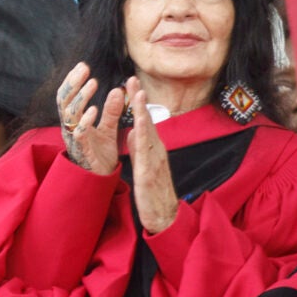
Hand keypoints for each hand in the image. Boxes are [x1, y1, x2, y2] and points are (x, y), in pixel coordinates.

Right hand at [56, 62, 128, 177]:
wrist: (102, 178)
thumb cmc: (101, 153)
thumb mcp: (108, 128)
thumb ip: (112, 111)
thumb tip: (118, 90)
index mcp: (74, 121)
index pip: (68, 96)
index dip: (73, 81)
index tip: (83, 66)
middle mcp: (69, 127)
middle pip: (64, 101)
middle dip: (73, 83)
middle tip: (84, 68)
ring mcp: (74, 138)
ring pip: (69, 114)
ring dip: (81, 98)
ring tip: (92, 83)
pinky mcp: (82, 150)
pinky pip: (79, 133)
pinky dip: (85, 120)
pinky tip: (94, 109)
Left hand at [128, 86, 179, 234]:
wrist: (165, 217)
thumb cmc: (154, 192)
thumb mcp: (145, 165)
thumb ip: (141, 148)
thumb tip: (133, 132)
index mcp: (153, 149)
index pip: (144, 121)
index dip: (138, 104)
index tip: (132, 85)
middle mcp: (156, 151)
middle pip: (147, 121)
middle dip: (140, 100)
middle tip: (132, 79)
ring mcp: (154, 161)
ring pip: (148, 132)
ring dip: (142, 112)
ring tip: (137, 93)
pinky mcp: (149, 173)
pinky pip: (145, 152)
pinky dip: (143, 137)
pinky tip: (138, 124)